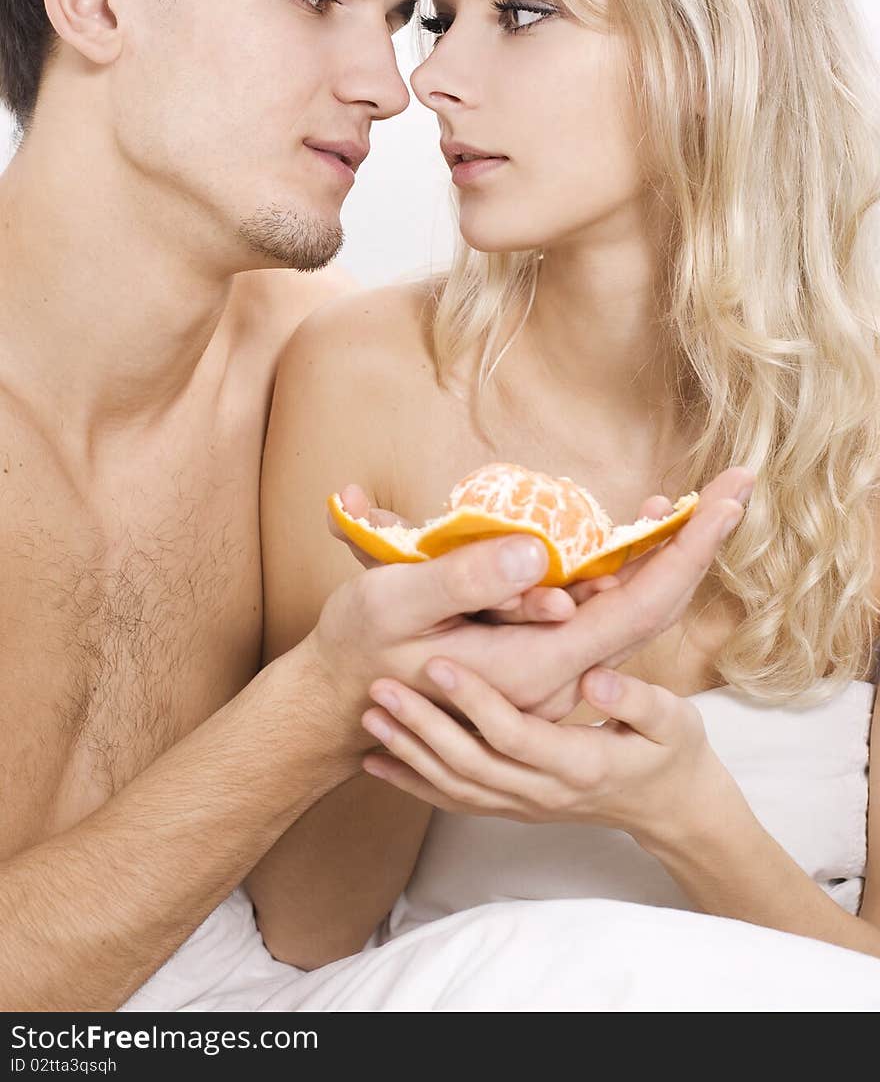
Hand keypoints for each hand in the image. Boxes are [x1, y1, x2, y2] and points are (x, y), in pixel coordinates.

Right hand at [305, 466, 752, 727]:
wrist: (337, 705)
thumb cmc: (359, 650)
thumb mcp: (395, 604)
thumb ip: (466, 579)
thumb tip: (537, 553)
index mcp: (536, 663)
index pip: (640, 604)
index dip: (689, 547)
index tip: (730, 496)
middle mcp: (555, 672)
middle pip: (649, 606)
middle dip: (693, 542)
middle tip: (734, 486)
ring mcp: (546, 667)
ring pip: (623, 609)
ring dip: (657, 553)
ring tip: (682, 503)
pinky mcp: (532, 654)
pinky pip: (594, 611)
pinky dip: (617, 569)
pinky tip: (619, 535)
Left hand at [359, 661, 738, 849]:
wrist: (672, 808)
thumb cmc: (673, 751)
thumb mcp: (674, 720)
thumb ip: (636, 698)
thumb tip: (593, 677)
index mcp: (581, 764)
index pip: (514, 733)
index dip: (473, 700)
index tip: (438, 662)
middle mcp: (544, 792)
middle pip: (470, 763)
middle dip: (422, 726)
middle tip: (381, 687)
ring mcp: (524, 805)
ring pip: (454, 786)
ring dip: (409, 752)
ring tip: (370, 714)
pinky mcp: (512, 807)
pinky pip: (455, 801)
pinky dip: (413, 783)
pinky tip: (377, 762)